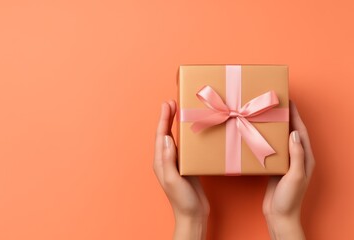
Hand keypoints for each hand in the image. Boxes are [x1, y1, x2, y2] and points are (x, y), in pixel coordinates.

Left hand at [153, 100, 208, 239]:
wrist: (192, 215)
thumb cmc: (182, 200)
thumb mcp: (173, 179)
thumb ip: (169, 159)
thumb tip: (166, 138)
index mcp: (161, 161)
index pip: (161, 136)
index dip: (163, 119)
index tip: (167, 104)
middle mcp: (167, 160)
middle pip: (166, 134)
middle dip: (168, 117)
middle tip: (173, 102)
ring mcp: (176, 163)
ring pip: (175, 139)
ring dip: (176, 125)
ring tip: (181, 111)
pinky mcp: (186, 166)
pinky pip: (185, 147)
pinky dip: (187, 136)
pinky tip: (192, 131)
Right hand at [263, 101, 315, 239]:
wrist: (279, 215)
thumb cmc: (289, 197)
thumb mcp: (295, 175)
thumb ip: (297, 154)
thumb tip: (294, 133)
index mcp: (305, 158)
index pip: (301, 131)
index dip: (296, 115)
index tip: (289, 101)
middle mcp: (297, 157)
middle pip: (292, 132)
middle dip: (286, 117)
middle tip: (275, 104)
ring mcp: (286, 162)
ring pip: (281, 138)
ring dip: (275, 126)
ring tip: (266, 114)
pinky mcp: (275, 167)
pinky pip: (272, 148)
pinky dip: (267, 138)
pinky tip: (259, 133)